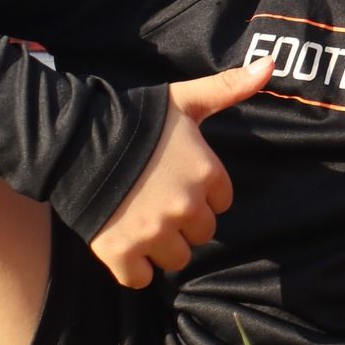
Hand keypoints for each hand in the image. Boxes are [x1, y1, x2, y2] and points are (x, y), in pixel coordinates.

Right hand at [89, 58, 272, 287]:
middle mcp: (186, 207)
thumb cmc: (136, 120)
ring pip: (176, 258)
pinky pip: (140, 279)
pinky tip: (125, 247)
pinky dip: (134, 269)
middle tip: (158, 203)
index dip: (202, 194)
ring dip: (163, 247)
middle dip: (185, 222)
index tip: (180, 182)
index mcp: (207, 174)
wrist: (74, 142)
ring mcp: (153, 232)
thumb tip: (270, 64)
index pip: (222, 202)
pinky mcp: (120, 253)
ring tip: (142, 223)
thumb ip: (229, 88)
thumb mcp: (185, 100)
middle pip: (202, 233)